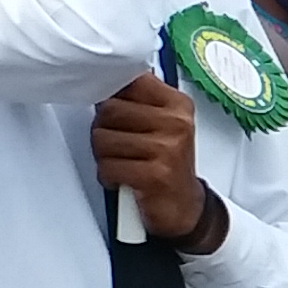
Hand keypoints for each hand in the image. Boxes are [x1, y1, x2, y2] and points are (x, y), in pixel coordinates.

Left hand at [91, 77, 210, 248]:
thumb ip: (139, 100)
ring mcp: (167, 148)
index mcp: (177, 104)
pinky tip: (122, 178)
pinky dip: (108, 176)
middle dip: (103, 129)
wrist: (185, 207)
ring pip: (103, 139)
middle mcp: (176, 123)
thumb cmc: (166, 164)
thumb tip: (104, 82)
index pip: (131, 80)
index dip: (111, 93)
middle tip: (116, 144)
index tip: (112, 107)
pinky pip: (108, 166)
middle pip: (109, 110)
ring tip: (121, 162)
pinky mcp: (155, 175)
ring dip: (103, 156)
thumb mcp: (163, 124)